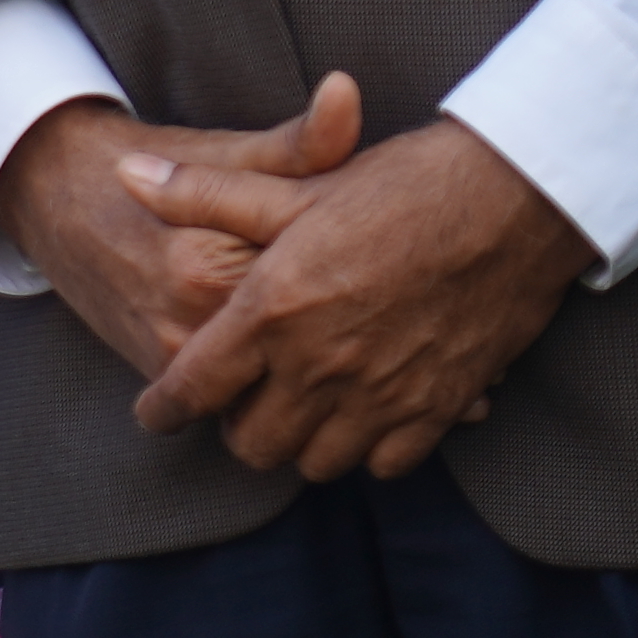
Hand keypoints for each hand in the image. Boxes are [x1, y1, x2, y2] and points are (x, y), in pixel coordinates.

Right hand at [0, 77, 361, 387]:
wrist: (49, 188)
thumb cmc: (145, 161)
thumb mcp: (224, 152)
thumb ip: (297, 140)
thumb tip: (348, 92)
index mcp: (210, 264)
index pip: (317, 292)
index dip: (359, 280)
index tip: (382, 266)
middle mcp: (188, 321)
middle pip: (299, 344)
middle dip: (338, 326)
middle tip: (368, 300)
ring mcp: (171, 356)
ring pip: (271, 378)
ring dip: (306, 360)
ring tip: (337, 328)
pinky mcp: (160, 372)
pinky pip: (236, 390)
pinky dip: (267, 374)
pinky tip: (290, 346)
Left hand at [126, 103, 587, 481]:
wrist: (512, 203)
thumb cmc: (397, 187)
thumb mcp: (290, 183)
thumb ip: (202, 192)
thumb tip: (126, 174)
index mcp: (274, 311)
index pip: (197, 386)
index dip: (165, 409)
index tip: (153, 417)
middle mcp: (323, 366)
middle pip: (254, 442)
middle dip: (234, 428)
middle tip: (234, 402)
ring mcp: (384, 395)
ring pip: (317, 462)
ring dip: (298, 443)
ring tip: (294, 409)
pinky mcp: (439, 409)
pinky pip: (386, 464)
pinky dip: (365, 451)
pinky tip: (359, 417)